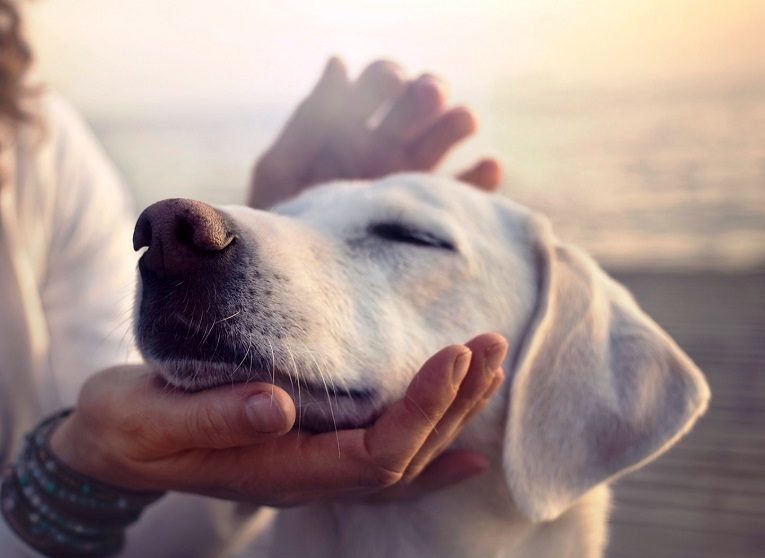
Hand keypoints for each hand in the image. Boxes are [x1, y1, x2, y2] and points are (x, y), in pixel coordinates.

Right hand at [49, 333, 507, 506]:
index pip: (373, 454)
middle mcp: (304, 477)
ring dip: (450, 415)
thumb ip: (213, 416)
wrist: (108, 446)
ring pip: (400, 458)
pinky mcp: (303, 449)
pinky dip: (429, 451)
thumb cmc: (125, 427)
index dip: (421, 410)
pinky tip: (466, 446)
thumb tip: (278, 405)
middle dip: (453, 403)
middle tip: (489, 343)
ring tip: (488, 366)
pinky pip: (380, 462)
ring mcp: (307, 469)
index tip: (454, 355)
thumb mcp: (150, 418)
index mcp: (276, 470)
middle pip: (403, 458)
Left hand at [249, 58, 501, 208]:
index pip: (379, 83)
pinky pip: (467, 193)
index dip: (387, 77)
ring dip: (457, 121)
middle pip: (419, 103)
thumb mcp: (282, 170)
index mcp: (349, 127)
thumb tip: (339, 62)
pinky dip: (482, 178)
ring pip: (447, 137)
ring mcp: (411, 180)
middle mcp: (386, 147)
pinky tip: (487, 167)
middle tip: (427, 96)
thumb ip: (310, 120)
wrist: (295, 285)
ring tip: (461, 121)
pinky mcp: (431, 216)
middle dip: (427, 92)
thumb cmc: (280, 225)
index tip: (390, 82)